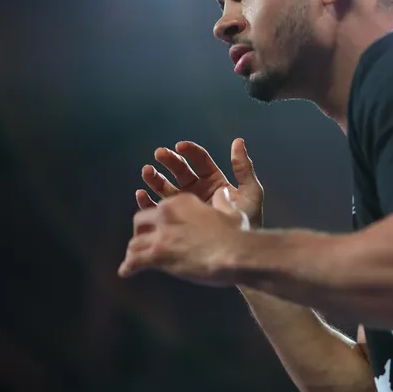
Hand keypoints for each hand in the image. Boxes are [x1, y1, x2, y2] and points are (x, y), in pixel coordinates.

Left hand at [117, 190, 246, 283]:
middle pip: (140, 221)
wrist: (235, 252)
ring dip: (134, 252)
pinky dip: (128, 267)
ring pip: (135, 243)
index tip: (159, 228)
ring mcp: (161, 234)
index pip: (160, 208)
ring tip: (133, 261)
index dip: (158, 220)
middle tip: (144, 244)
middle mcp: (167, 213)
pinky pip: (134, 261)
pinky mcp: (158, 254)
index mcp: (183, 202)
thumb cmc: (237, 235)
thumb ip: (224, 203)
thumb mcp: (232, 213)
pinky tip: (126, 273)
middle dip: (141, 233)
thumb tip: (224, 194)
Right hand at [136, 139, 262, 228]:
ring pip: (167, 188)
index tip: (180, 146)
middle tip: (159, 154)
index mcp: (214, 180)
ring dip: (155, 179)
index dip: (190, 152)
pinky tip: (142, 194)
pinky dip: (148, 202)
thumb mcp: (251, 192)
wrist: (241, 249)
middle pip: (180, 171)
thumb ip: (244, 168)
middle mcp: (198, 190)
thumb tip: (238, 141)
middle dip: (169, 161)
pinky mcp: (176, 220)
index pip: (200, 161)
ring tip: (147, 172)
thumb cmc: (249, 221)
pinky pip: (159, 210)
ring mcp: (186, 205)